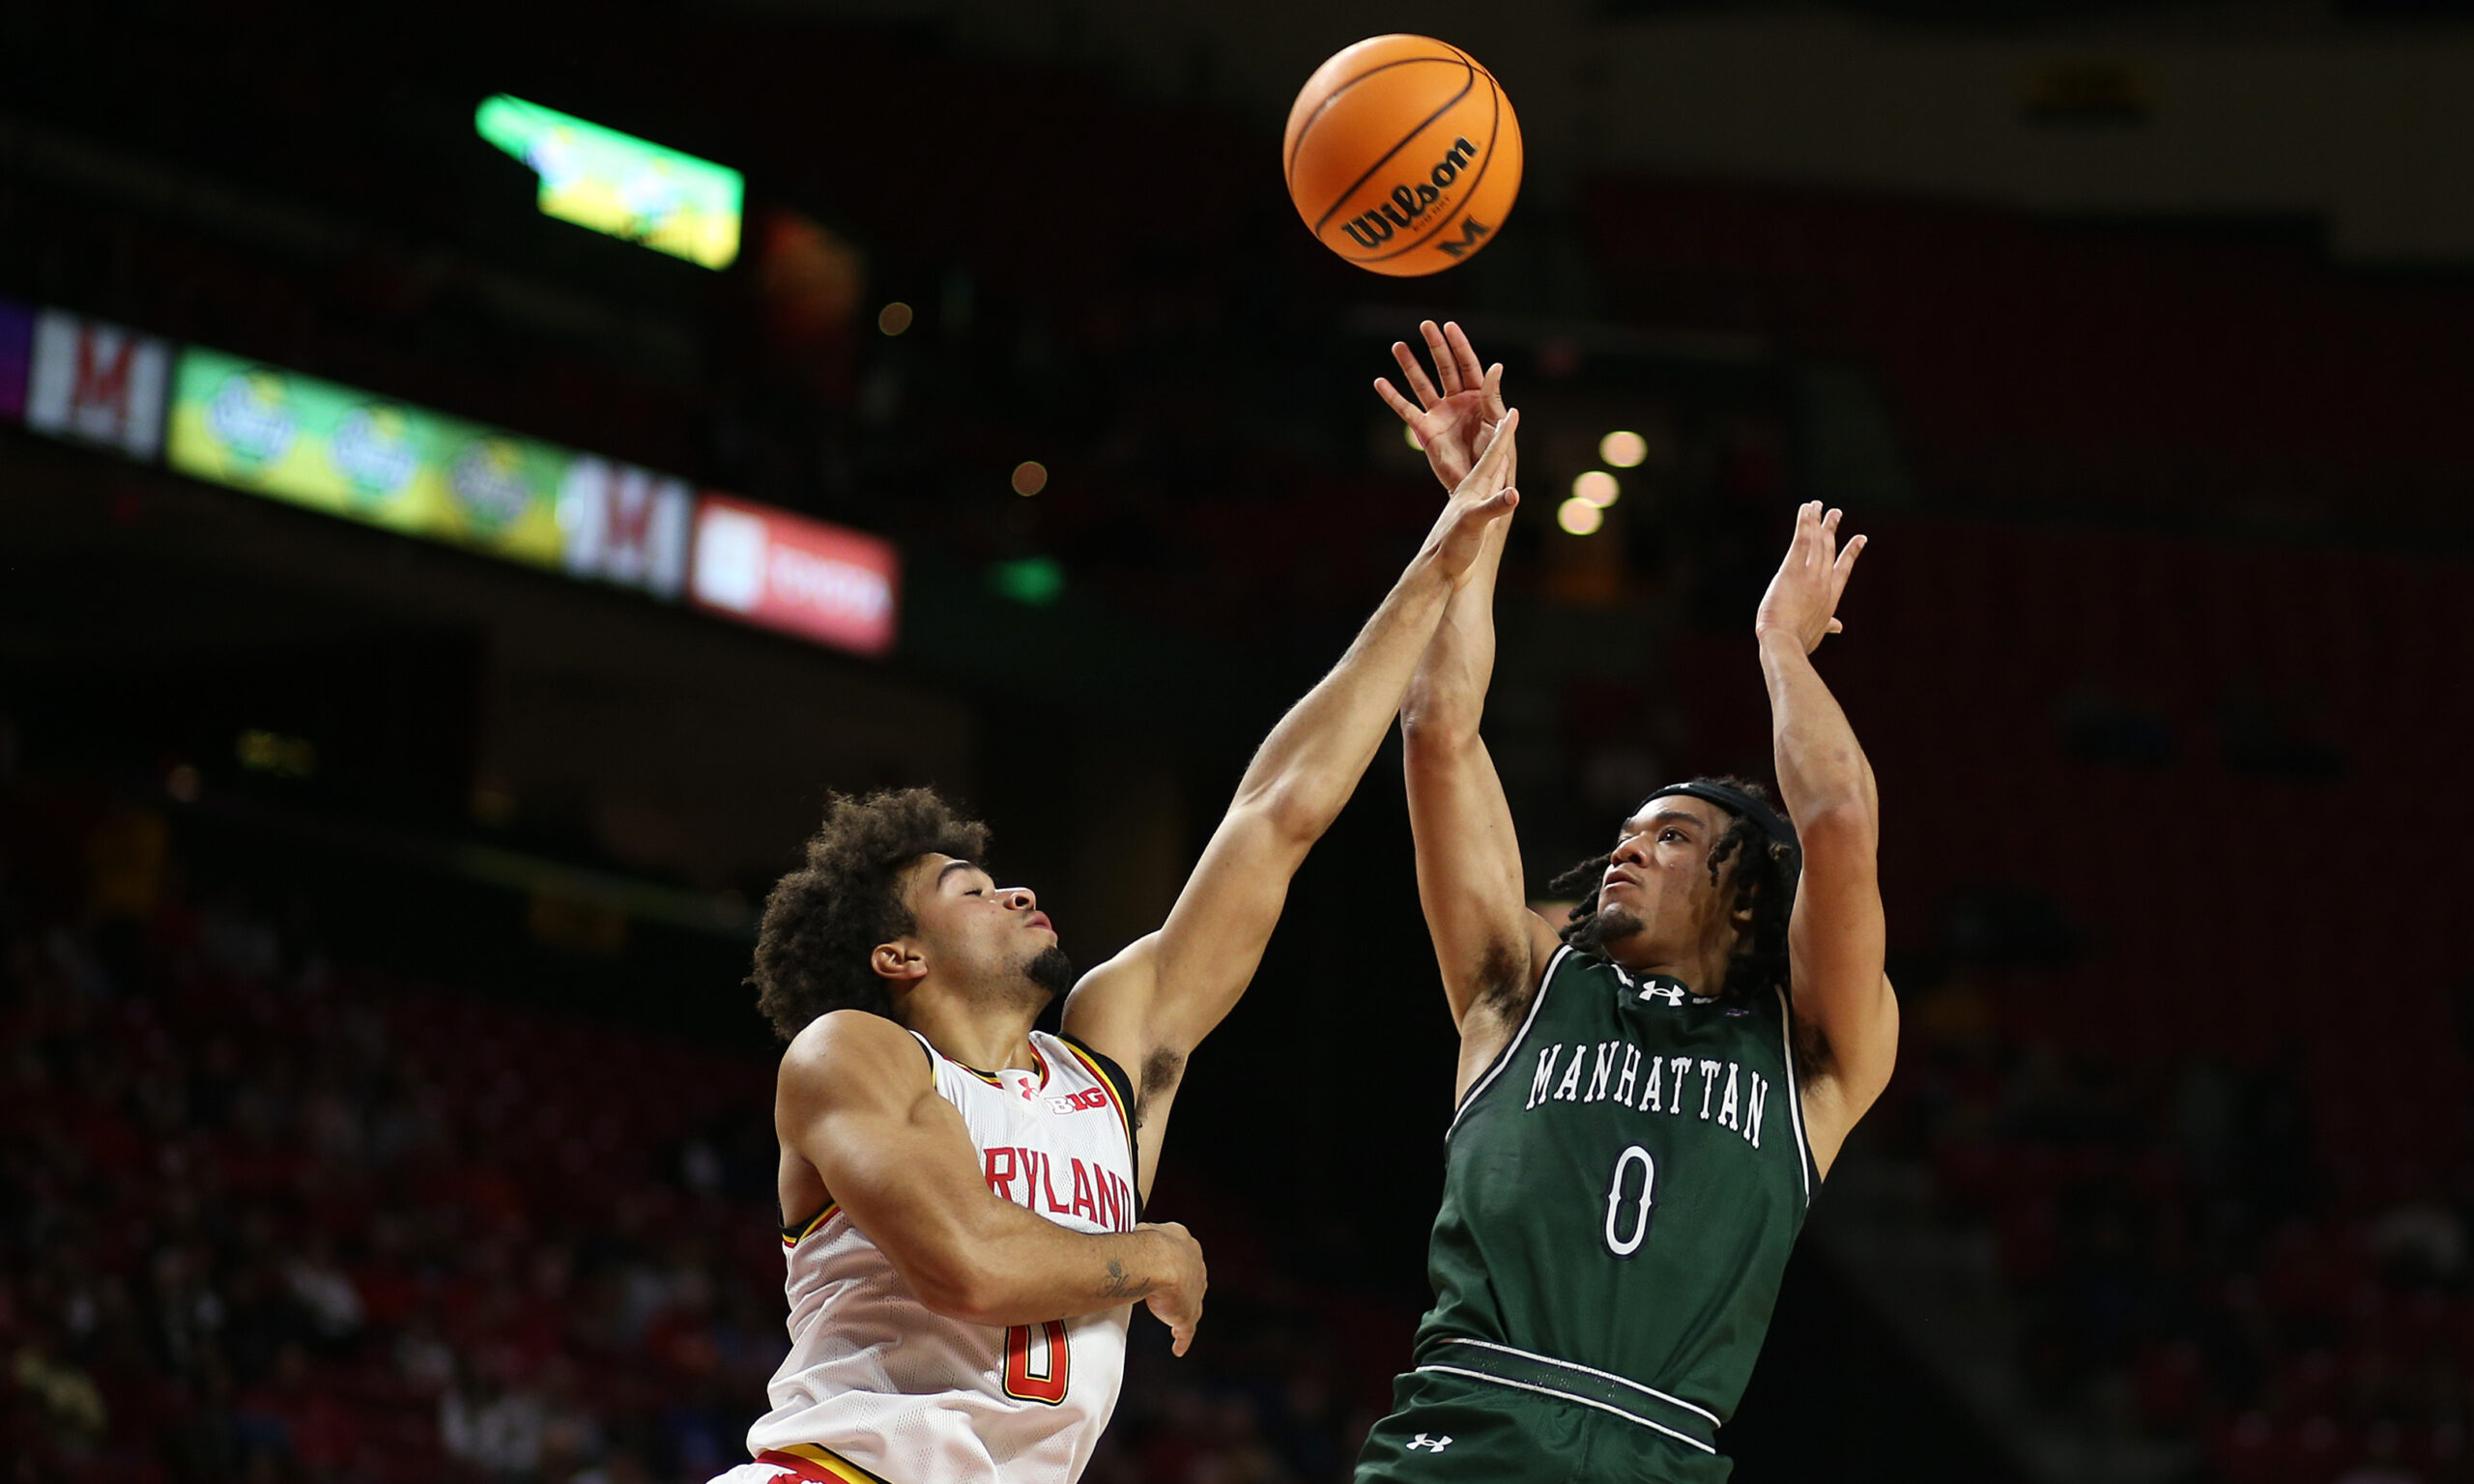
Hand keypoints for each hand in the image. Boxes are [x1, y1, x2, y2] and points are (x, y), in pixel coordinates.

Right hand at [1137, 1221, 1206, 1356]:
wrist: (1160, 1261)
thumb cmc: (1146, 1243)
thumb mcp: (1144, 1231)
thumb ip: (1142, 1235)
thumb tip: (1132, 1233)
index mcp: (1186, 1245)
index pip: (1183, 1256)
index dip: (1174, 1263)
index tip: (1165, 1269)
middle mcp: (1195, 1268)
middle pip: (1191, 1280)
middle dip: (1182, 1287)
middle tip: (1168, 1294)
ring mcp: (1194, 1293)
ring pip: (1191, 1305)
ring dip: (1182, 1311)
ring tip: (1173, 1321)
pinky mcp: (1187, 1316)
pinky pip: (1186, 1331)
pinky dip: (1182, 1339)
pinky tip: (1178, 1348)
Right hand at [1376, 320, 1504, 488]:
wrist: (1479, 482)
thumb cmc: (1495, 455)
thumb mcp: (1498, 423)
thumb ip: (1494, 395)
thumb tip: (1495, 366)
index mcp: (1479, 396)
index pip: (1467, 364)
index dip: (1458, 345)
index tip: (1448, 326)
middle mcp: (1458, 401)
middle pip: (1444, 367)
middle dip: (1435, 346)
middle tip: (1425, 325)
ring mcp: (1440, 414)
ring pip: (1422, 383)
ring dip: (1410, 365)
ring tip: (1397, 346)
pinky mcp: (1425, 430)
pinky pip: (1406, 410)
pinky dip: (1392, 396)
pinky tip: (1380, 382)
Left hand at [1417, 410, 1520, 587]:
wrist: (1436, 570)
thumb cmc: (1451, 546)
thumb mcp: (1473, 524)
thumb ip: (1493, 507)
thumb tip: (1515, 494)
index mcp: (1473, 486)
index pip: (1492, 454)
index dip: (1504, 432)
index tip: (1512, 410)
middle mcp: (1473, 491)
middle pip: (1491, 457)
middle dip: (1501, 436)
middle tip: (1509, 416)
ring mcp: (1473, 503)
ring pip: (1491, 474)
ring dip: (1499, 457)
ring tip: (1504, 444)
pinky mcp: (1474, 517)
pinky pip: (1490, 494)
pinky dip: (1498, 484)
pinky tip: (1501, 486)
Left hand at [1755, 502, 1867, 654]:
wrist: (1785, 642)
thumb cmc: (1798, 641)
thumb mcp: (1817, 633)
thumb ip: (1827, 626)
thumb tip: (1837, 627)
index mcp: (1830, 597)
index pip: (1843, 569)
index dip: (1851, 552)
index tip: (1860, 538)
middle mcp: (1823, 582)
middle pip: (1830, 549)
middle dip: (1832, 529)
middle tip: (1836, 512)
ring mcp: (1810, 574)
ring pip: (1817, 541)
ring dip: (1818, 520)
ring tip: (1819, 505)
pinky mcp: (1792, 569)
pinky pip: (1801, 541)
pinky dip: (1805, 523)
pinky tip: (1807, 509)